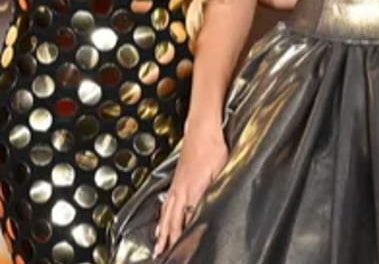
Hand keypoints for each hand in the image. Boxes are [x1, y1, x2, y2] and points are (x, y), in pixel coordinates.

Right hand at [154, 122, 227, 256]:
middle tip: (161, 253)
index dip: (181, 238)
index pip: (184, 221)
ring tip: (158, 242)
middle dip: (167, 238)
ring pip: (166, 212)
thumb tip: (209, 210)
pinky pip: (166, 202)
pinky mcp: (177, 178)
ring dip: (162, 229)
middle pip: (171, 219)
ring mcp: (177, 184)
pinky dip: (162, 214)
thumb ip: (214, 193)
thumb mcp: (220, 172)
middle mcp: (181, 190)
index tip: (179, 250)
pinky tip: (162, 217)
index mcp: (192, 191)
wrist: (202, 128)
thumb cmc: (212, 147)